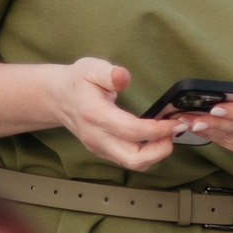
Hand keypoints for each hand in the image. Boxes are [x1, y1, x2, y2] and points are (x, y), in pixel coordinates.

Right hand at [53, 59, 175, 172]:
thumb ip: (108, 73)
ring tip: (166, 133)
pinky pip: (130, 160)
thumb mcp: (90, 68)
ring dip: (156, 153)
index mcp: (94, 115)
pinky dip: (148, 153)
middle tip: (173, 131)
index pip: (131, 131)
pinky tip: (155, 137)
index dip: (157, 130)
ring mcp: (100, 148)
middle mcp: (97, 137)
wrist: (58, 98)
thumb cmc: (78, 81)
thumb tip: (122, 77)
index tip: (174, 122)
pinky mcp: (104, 152)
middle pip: (134, 159)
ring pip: (134, 164)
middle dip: (161, 150)